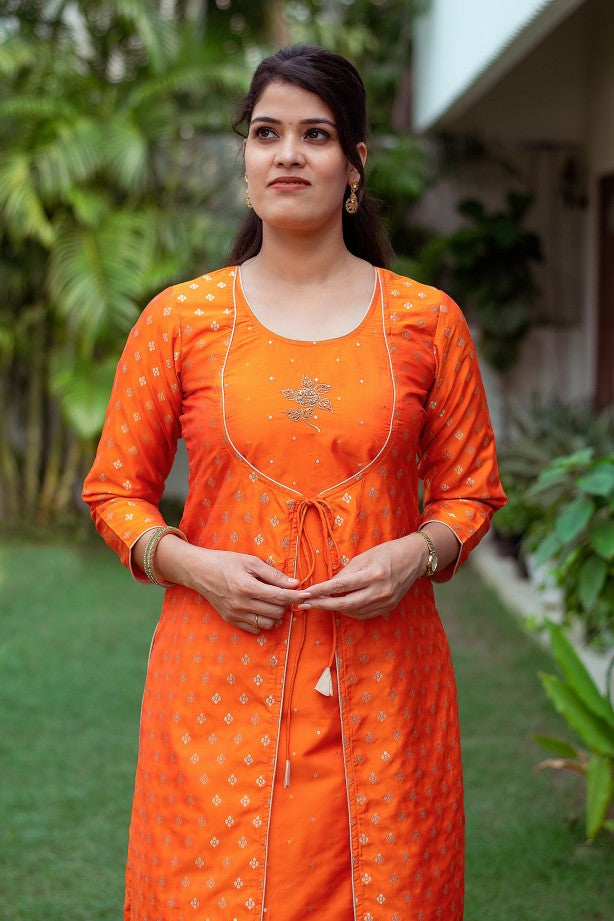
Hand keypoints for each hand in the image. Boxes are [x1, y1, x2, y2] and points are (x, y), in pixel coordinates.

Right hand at [178, 547, 300, 633]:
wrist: (200, 572)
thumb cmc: (226, 562)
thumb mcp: (251, 562)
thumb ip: (273, 574)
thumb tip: (294, 584)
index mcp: (247, 587)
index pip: (279, 597)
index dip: (295, 597)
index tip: (306, 594)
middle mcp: (241, 604)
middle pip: (276, 612)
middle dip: (285, 604)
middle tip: (284, 594)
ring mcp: (235, 615)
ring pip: (268, 623)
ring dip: (276, 614)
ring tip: (272, 602)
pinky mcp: (231, 620)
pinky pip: (256, 629)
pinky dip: (264, 621)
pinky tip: (261, 609)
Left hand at [296, 534, 427, 621]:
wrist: (414, 559)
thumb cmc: (387, 552)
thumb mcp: (364, 557)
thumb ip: (346, 573)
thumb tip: (328, 586)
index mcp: (373, 574)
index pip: (341, 586)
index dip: (321, 591)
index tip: (305, 593)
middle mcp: (380, 591)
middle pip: (345, 604)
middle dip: (322, 605)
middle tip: (305, 604)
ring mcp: (385, 602)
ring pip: (353, 612)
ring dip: (334, 609)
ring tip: (319, 603)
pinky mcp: (388, 608)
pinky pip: (363, 614)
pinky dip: (349, 611)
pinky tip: (340, 605)